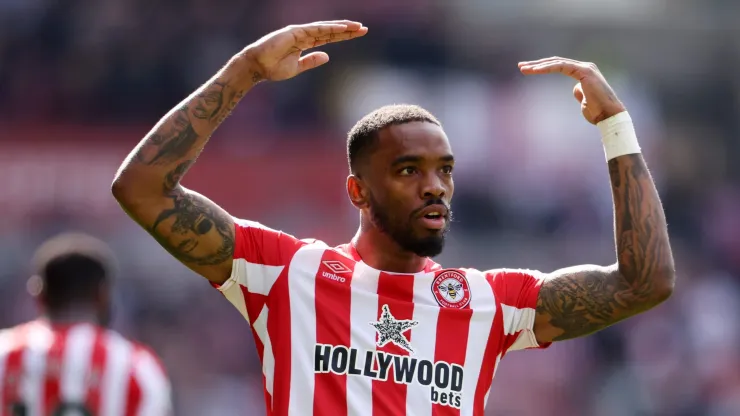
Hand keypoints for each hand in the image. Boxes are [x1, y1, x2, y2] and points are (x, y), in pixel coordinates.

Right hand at [240, 20, 367, 81]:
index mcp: (305, 43)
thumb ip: (311, 61)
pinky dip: (329, 28)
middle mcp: (304, 35)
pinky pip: (315, 30)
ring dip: (342, 27)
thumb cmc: (273, 68)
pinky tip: (341, 28)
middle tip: (364, 29)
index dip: (343, 36)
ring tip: (357, 27)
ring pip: (325, 28)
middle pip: (330, 31)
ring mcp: (300, 32)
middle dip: (347, 30)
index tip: (358, 34)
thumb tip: (327, 56)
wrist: (257, 67)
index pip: (328, 38)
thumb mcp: (297, 67)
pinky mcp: (295, 32)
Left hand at [518, 57, 625, 124]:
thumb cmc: (598, 112)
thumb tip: (575, 88)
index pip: (559, 65)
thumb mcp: (584, 101)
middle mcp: (584, 67)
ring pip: (557, 62)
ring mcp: (585, 68)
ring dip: (538, 65)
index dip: (543, 66)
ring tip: (523, 68)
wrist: (609, 116)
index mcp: (583, 72)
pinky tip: (536, 70)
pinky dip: (548, 67)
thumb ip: (579, 92)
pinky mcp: (585, 71)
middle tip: (521, 66)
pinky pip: (562, 66)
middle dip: (537, 63)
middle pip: (556, 61)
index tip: (528, 69)